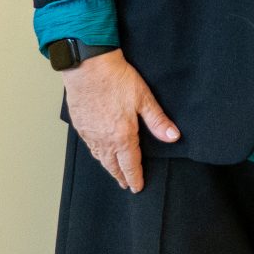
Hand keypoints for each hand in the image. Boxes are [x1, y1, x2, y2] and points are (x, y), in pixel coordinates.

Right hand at [62, 49, 180, 193]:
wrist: (87, 66)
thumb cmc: (115, 79)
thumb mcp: (143, 98)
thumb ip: (158, 121)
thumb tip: (173, 137)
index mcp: (122, 136)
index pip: (130, 165)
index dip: (135, 178)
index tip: (137, 187)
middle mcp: (104, 140)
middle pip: (113, 165)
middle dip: (121, 176)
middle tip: (126, 184)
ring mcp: (89, 133)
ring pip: (100, 158)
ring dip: (108, 167)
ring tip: (114, 172)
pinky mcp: (80, 125)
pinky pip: (89, 146)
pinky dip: (97, 154)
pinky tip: (99, 152)